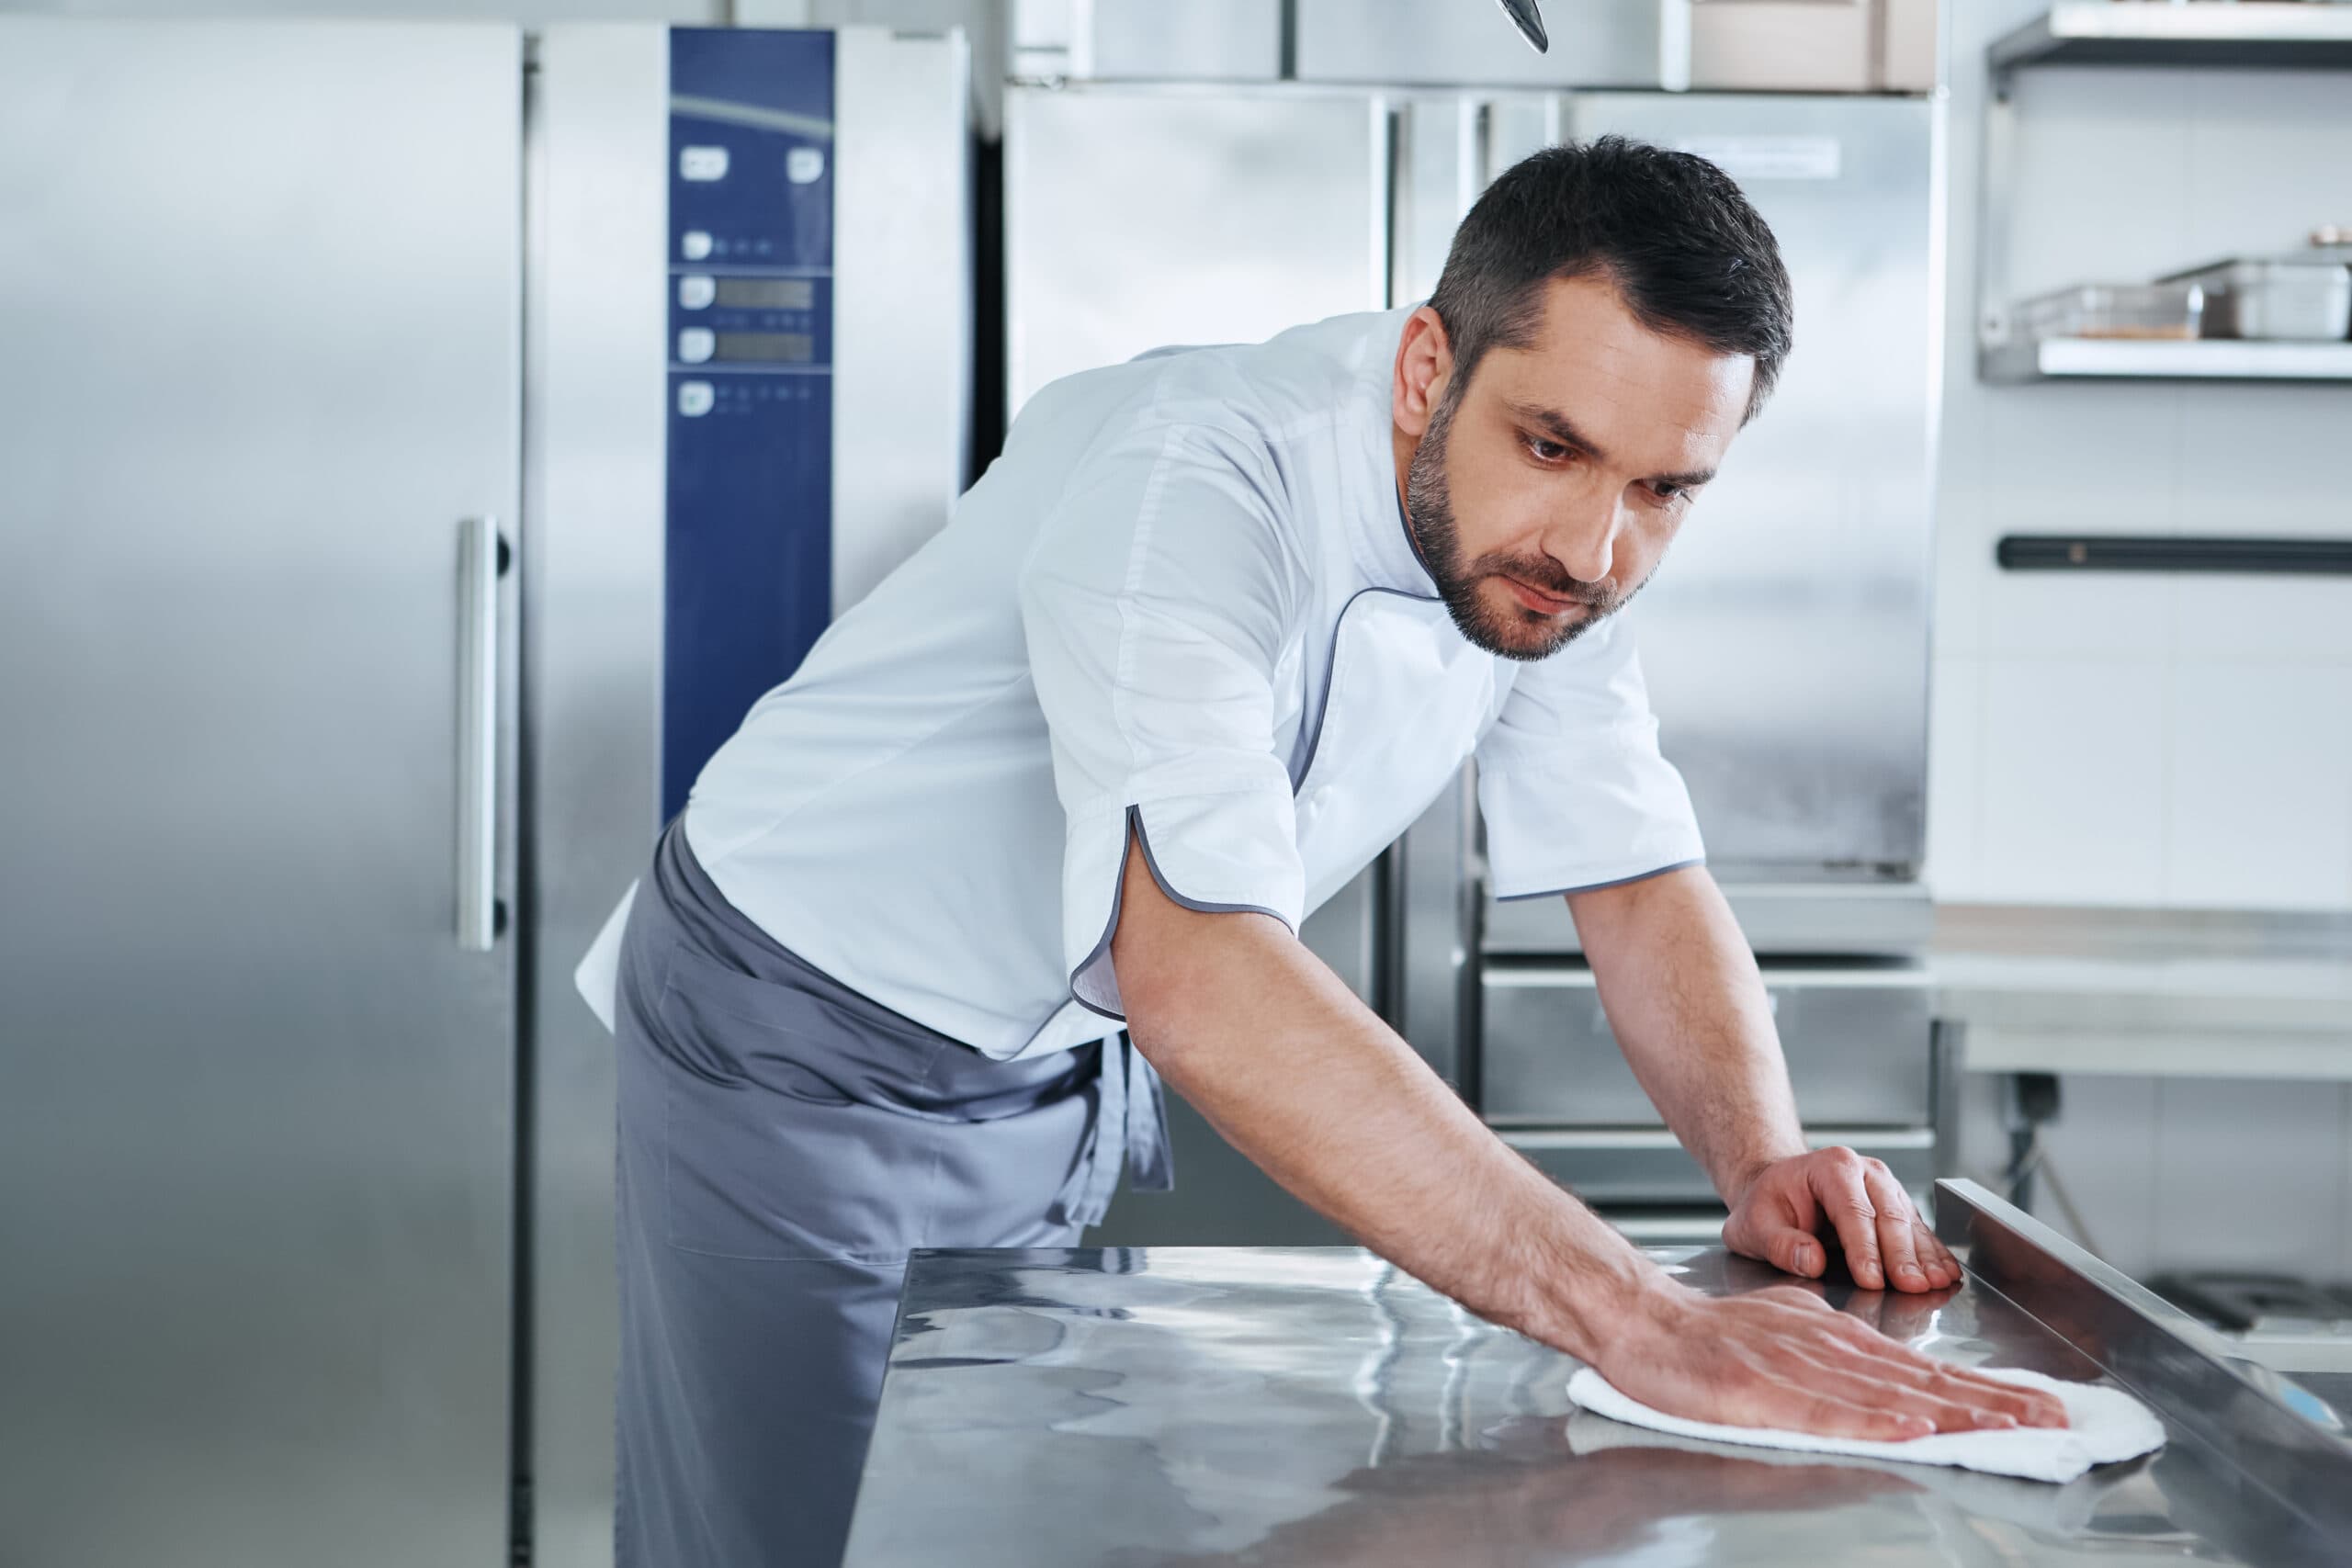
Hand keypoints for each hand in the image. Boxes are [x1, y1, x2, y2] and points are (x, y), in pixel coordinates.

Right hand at [1595, 1279, 2070, 1438]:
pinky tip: (1913, 1428)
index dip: (1986, 1387)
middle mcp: (1832, 1352)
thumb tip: (1891, 1379)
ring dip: (1954, 1412)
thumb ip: (1839, 1353)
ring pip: (1889, 1395)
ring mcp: (1800, 1372)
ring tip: (2008, 1426)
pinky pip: (1828, 1412)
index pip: (1926, 1367)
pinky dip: (1875, 1421)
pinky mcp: (1764, 1395)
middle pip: (1923, 1380)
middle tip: (2053, 1418)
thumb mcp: (1791, 1330)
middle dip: (1993, 1401)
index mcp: (1840, 1339)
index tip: (2039, 1404)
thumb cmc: (1712, 1337)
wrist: (1647, 1323)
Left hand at [1723, 1146, 1959, 1293]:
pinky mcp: (1898, 1205)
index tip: (1872, 1280)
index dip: (1864, 1248)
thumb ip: (1779, 1243)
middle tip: (1912, 1286)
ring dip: (1925, 1256)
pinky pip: (1919, 1229)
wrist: (1779, 1188)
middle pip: (1889, 1215)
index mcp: (1831, 1167)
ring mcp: (1885, 1186)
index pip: (1853, 1211)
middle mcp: (1865, 1172)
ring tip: (1937, 1283)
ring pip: (1910, 1223)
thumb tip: (1810, 1260)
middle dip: (1902, 1255)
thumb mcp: (1754, 1225)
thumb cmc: (1768, 1205)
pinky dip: (1933, 1253)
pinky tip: (1946, 1272)